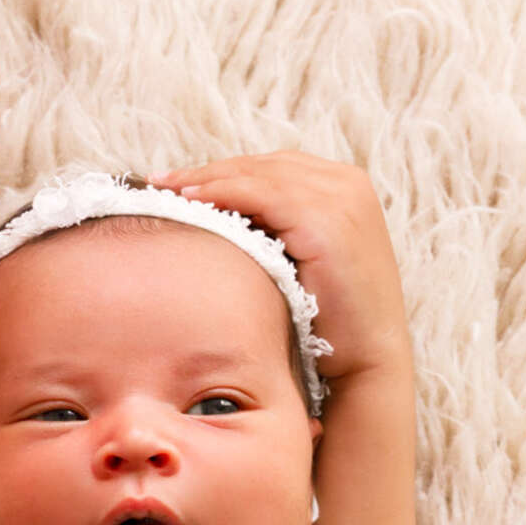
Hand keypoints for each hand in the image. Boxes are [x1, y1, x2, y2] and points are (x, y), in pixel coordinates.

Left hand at [147, 152, 410, 379]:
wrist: (367, 358)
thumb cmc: (328, 319)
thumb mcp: (302, 259)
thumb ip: (275, 229)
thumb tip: (216, 217)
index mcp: (344, 187)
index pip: (272, 168)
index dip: (223, 171)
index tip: (177, 182)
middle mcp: (347, 184)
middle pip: (262, 166)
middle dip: (208, 171)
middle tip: (157, 181)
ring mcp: (340, 199)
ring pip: (258, 175)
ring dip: (207, 179)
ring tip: (165, 189)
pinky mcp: (327, 221)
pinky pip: (262, 195)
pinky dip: (223, 193)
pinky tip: (190, 200)